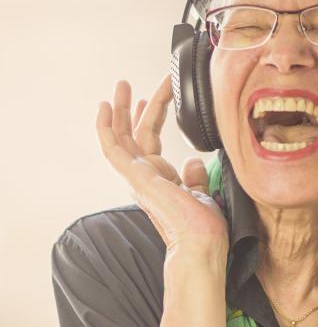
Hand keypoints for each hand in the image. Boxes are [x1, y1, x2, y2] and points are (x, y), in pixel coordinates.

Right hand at [96, 75, 228, 257]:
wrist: (201, 243)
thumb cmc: (204, 228)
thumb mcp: (203, 194)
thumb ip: (195, 178)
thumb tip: (193, 160)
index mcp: (161, 180)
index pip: (150, 142)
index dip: (152, 117)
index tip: (152, 97)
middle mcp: (146, 178)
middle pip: (135, 134)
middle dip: (134, 107)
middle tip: (130, 84)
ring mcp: (138, 177)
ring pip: (121, 137)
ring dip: (119, 109)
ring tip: (120, 85)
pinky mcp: (135, 177)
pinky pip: (113, 148)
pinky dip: (105, 127)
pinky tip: (104, 107)